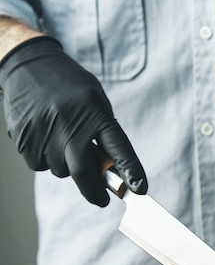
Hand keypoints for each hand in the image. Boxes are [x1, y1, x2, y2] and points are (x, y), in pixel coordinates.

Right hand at [0, 36, 146, 206]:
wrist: (29, 64)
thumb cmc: (71, 88)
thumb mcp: (96, 102)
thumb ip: (104, 134)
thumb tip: (110, 174)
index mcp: (95, 112)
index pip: (118, 147)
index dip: (130, 170)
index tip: (139, 189)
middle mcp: (70, 123)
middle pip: (83, 171)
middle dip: (94, 192)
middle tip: (102, 200)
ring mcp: (44, 131)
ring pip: (60, 170)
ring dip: (66, 166)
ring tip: (62, 140)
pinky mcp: (24, 137)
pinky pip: (39, 164)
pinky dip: (44, 159)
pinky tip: (44, 137)